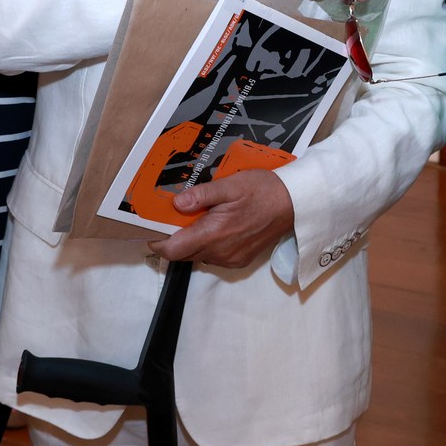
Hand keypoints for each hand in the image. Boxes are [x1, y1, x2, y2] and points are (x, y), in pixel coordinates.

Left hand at [150, 169, 294, 268]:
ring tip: (197, 218)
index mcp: (214, 234)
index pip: (173, 250)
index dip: (157, 241)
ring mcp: (230, 259)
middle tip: (173, 217)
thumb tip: (177, 203)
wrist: (294, 204)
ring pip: (197, 256)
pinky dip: (207, 244)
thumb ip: (201, 195)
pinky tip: (215, 226)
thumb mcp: (230, 185)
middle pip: (183, 254)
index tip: (152, 227)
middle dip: (173, 238)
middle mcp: (220, 253)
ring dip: (191, 241)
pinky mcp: (239, 260)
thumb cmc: (262, 190)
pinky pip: (213, 256)